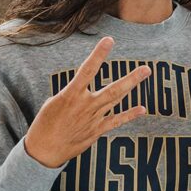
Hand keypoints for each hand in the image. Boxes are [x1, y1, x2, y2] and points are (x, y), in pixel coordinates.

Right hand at [24, 37, 149, 167]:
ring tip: (145, 73)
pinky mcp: (96, 131)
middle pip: (112, 89)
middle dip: (130, 78)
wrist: (44, 150)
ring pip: (116, 100)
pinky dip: (129, 115)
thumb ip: (73, 93)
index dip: (98, 54)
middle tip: (147, 69)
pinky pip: (115, 121)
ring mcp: (93, 119)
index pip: (87, 70)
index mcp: (70, 95)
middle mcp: (85, 106)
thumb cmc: (45, 123)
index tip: (109, 40)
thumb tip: (84, 87)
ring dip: (131, 86)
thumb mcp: (54, 102)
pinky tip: (142, 109)